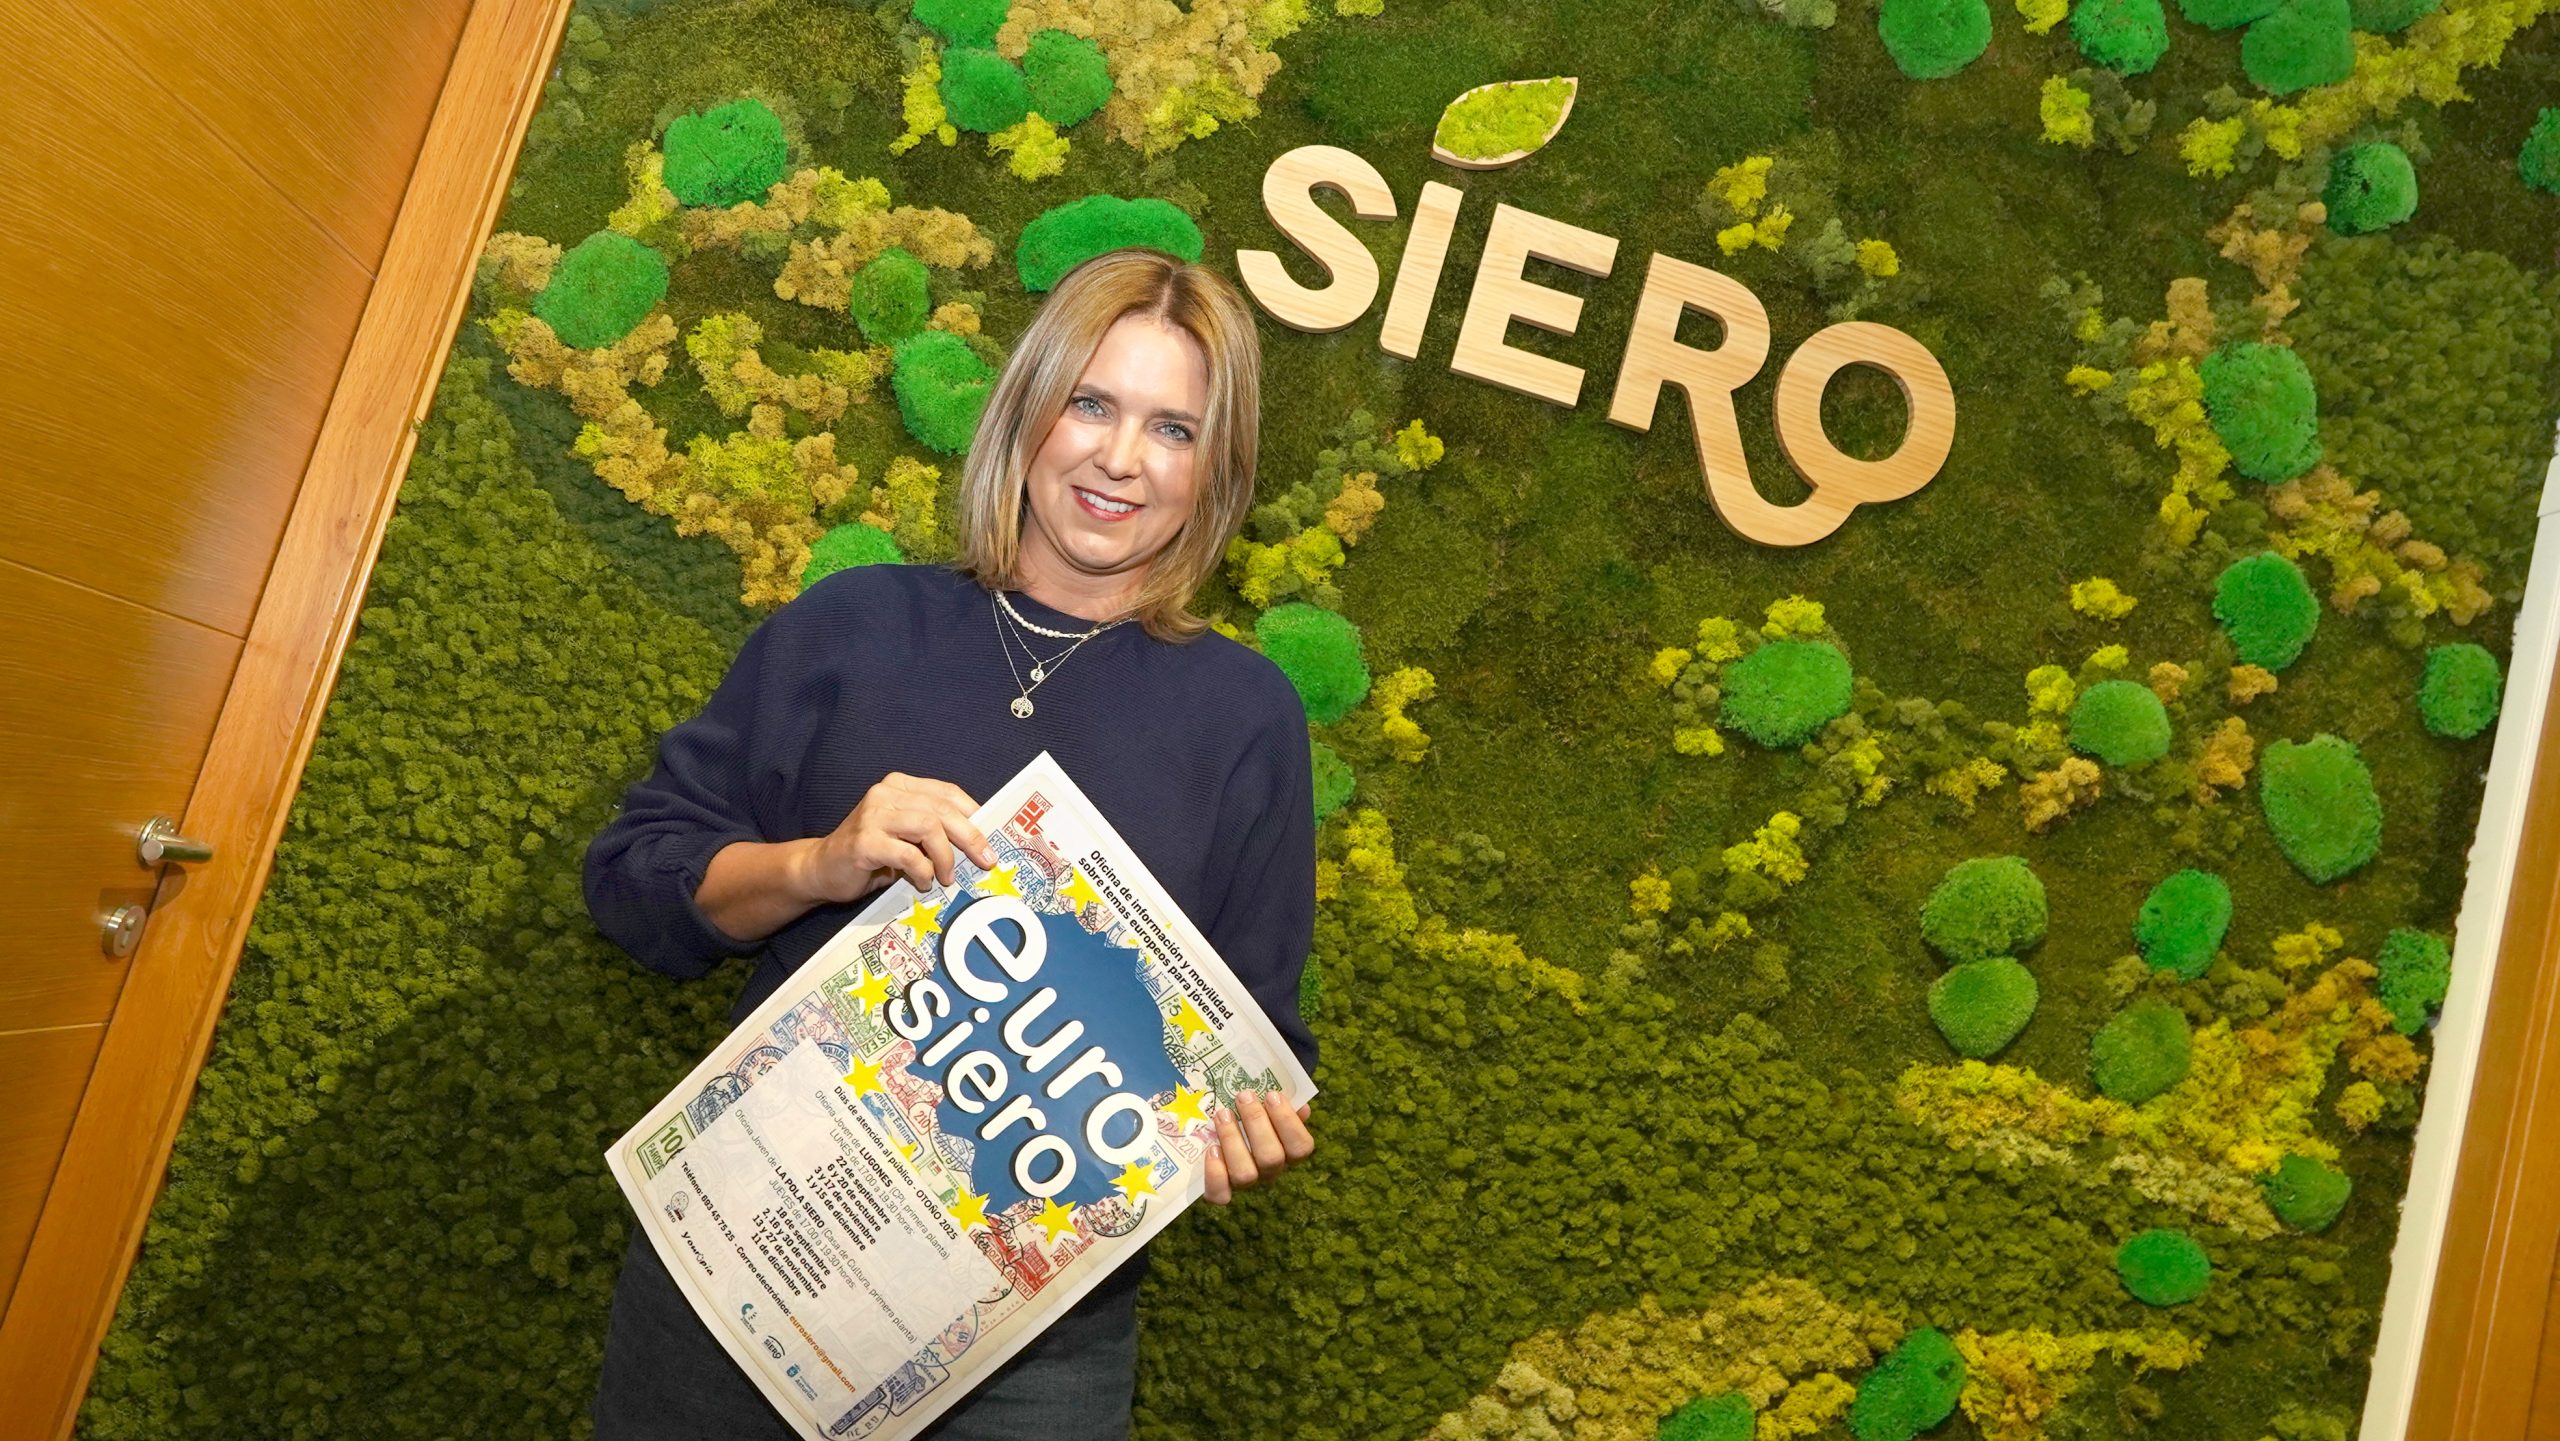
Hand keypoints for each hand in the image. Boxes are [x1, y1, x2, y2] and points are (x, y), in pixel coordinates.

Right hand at [797, 772, 998, 902]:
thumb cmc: (871, 855)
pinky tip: (923, 882)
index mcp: (899, 786)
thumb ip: (934, 830)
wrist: (822, 868)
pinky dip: (922, 870)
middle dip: (971, 837)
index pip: (947, 793)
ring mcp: (873, 815)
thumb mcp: (906, 836)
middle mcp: (886, 793)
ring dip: (945, 856)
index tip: (991, 840)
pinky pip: (907, 854)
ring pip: (928, 827)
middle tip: (984, 861)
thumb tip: (979, 843)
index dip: (974, 815)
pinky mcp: (864, 841)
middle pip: (942, 810)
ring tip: (946, 877)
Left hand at [1201, 1088, 1313, 1204]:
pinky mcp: (1220, 1192)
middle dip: (1256, 1122)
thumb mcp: (1268, 1108)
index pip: (1301, 1147)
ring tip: (1223, 1114)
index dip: (1288, 1121)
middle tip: (1243, 1096)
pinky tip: (1212, 1149)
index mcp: (1287, 1152)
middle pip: (1272, 1158)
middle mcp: (1269, 1171)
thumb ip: (1285, 1107)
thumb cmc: (1247, 1116)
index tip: (1272, 1094)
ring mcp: (1245, 1183)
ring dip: (1233, 1140)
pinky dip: (1216, 1173)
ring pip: (1246, 1174)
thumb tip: (1302, 1107)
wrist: (1209, 1135)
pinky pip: (1220, 1194)